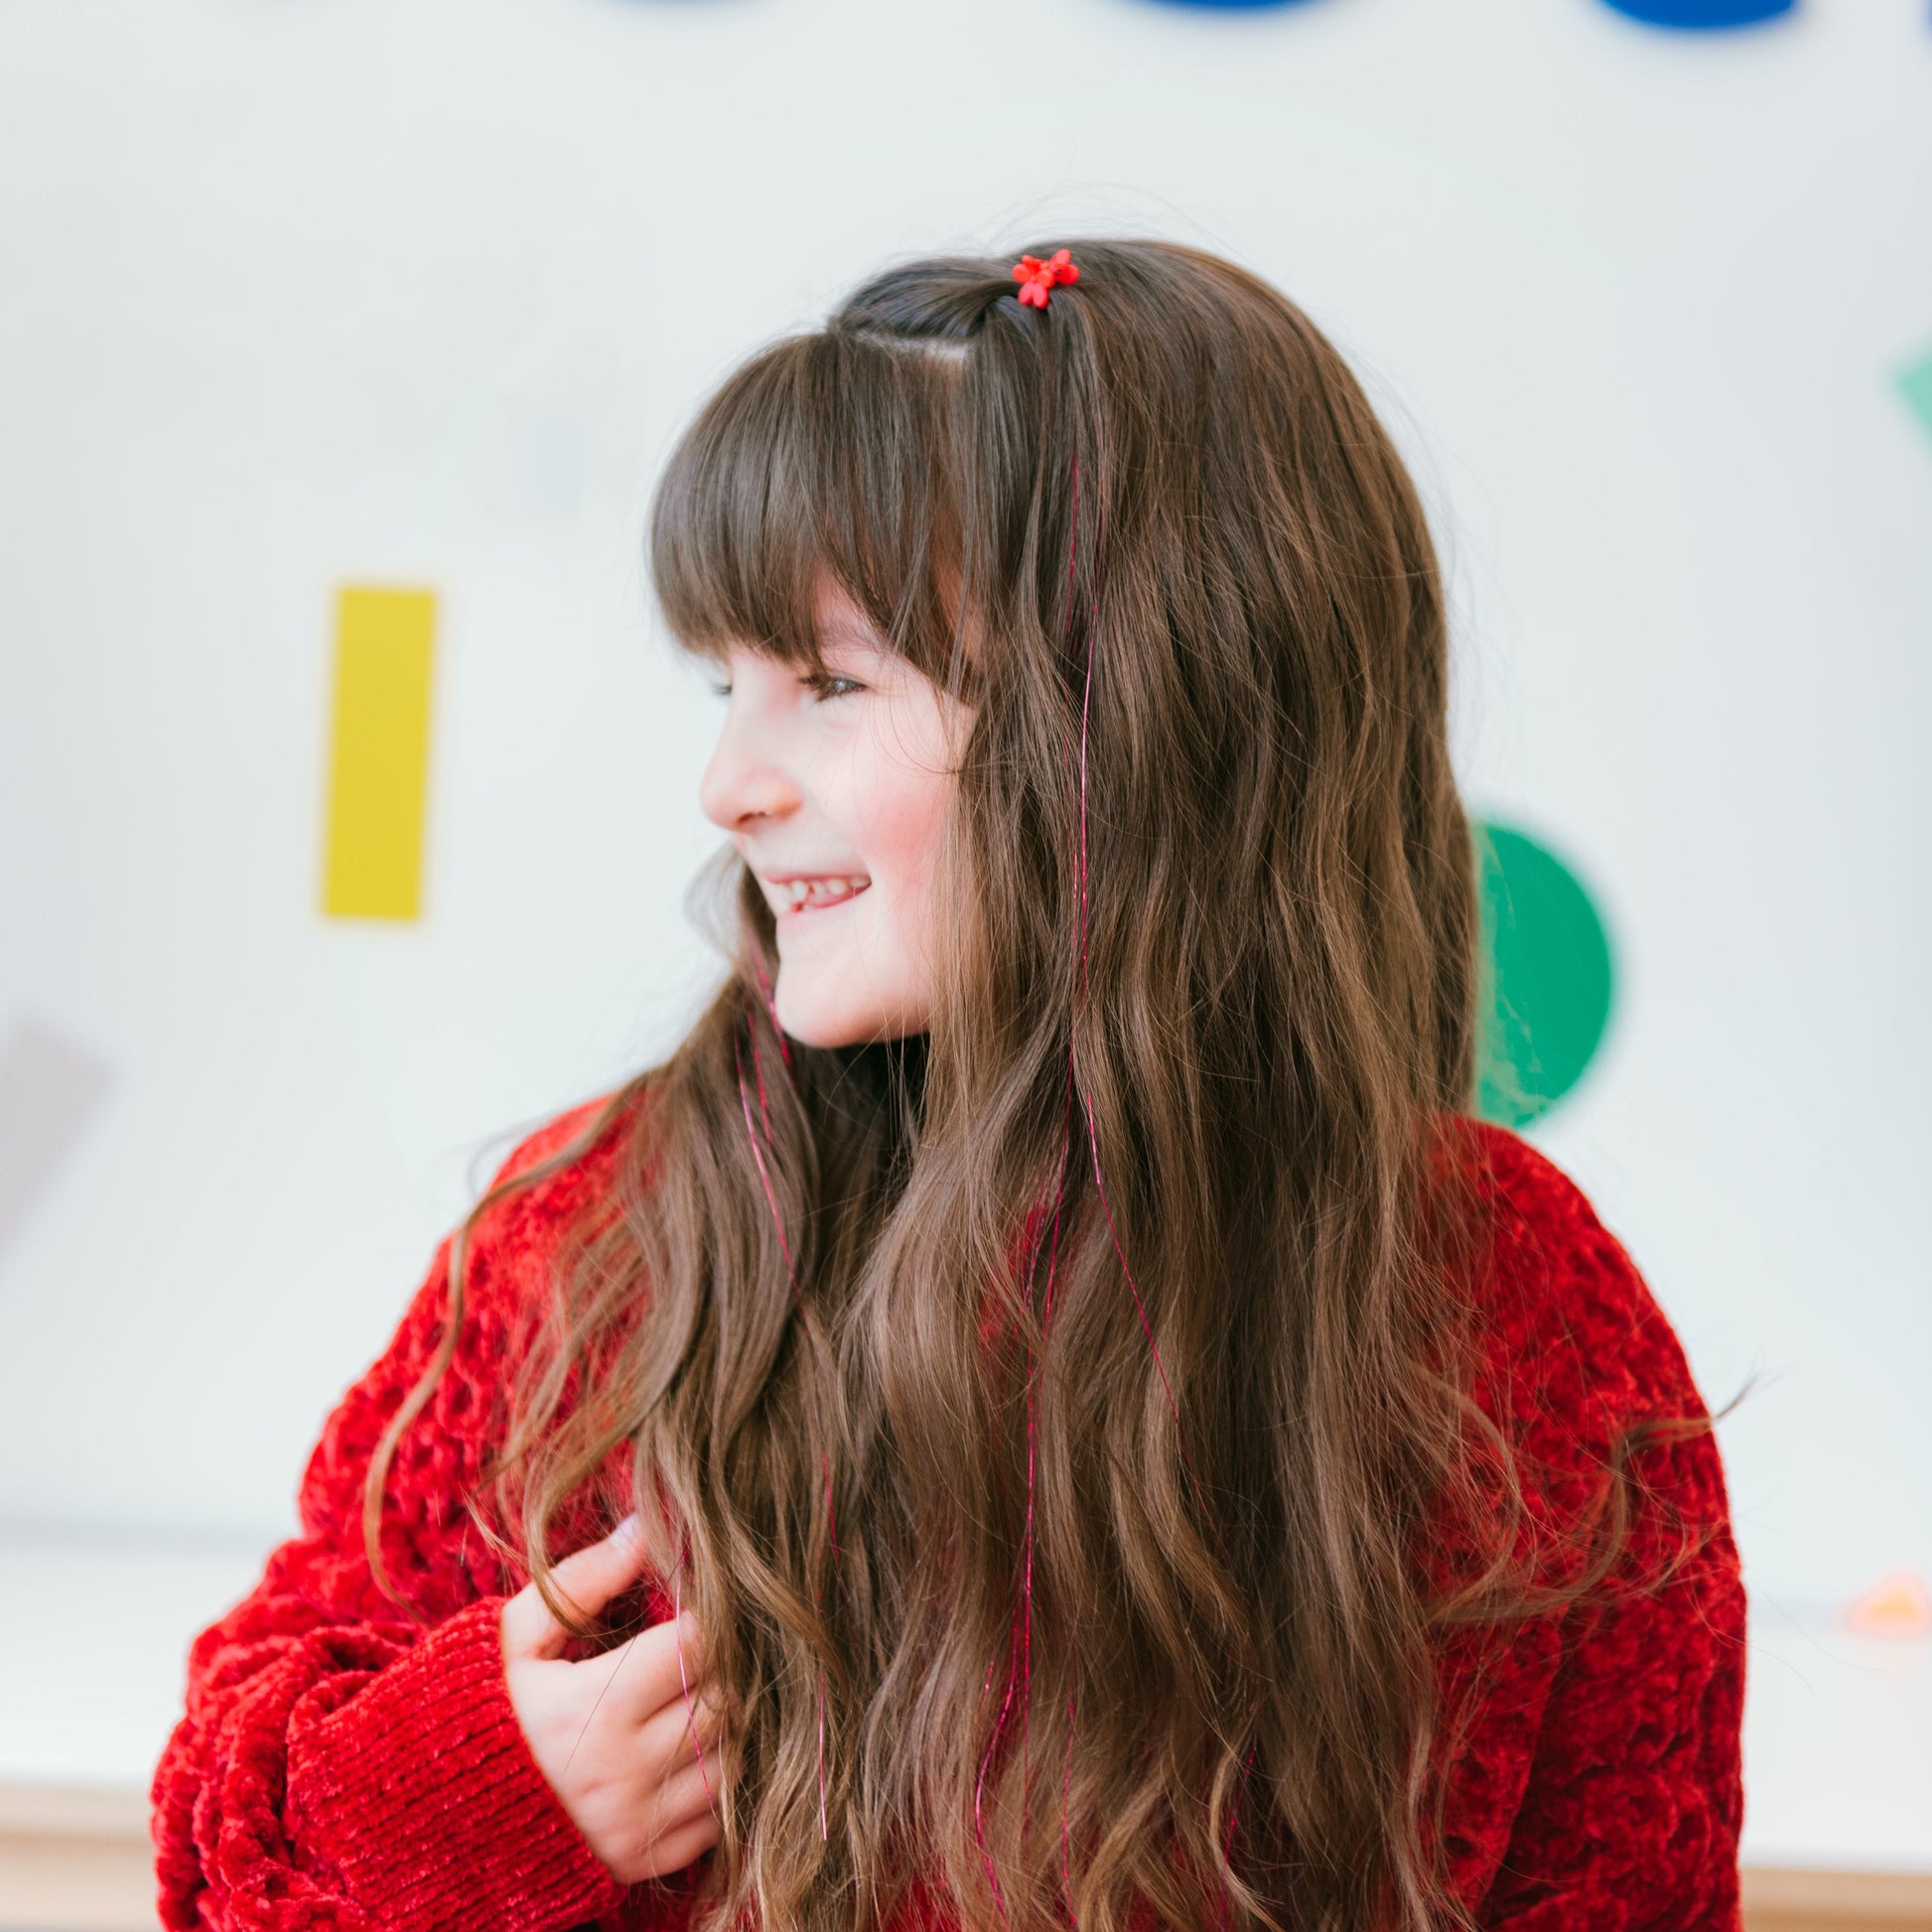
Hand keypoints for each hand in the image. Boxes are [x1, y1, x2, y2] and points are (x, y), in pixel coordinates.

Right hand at [501, 1518, 723, 1883]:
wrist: (433, 1819)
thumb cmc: (481, 1710)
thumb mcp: (513, 1638)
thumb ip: (583, 1579)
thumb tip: (647, 1525)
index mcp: (588, 1711)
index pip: (696, 1647)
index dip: (709, 1617)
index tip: (701, 1603)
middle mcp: (618, 1775)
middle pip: (726, 1702)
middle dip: (729, 1665)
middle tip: (710, 1646)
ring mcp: (634, 1826)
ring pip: (734, 1760)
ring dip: (734, 1723)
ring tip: (706, 1693)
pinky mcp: (642, 1863)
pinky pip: (720, 1819)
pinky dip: (721, 1780)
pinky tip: (698, 1749)